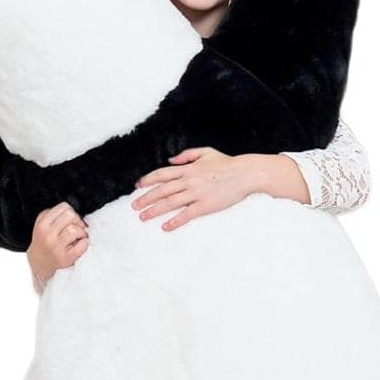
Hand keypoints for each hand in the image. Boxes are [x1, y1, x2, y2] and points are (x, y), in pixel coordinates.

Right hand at [26, 201, 89, 287]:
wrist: (38, 264)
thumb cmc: (43, 243)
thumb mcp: (42, 225)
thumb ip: (54, 214)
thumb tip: (74, 211)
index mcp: (43, 224)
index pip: (64, 207)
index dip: (71, 211)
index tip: (72, 219)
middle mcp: (48, 235)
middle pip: (71, 216)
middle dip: (77, 220)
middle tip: (77, 228)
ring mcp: (56, 247)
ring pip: (75, 230)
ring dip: (81, 232)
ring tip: (78, 237)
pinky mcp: (65, 258)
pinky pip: (82, 245)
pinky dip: (84, 243)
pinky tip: (80, 245)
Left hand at [131, 147, 255, 230]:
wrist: (245, 173)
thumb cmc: (227, 163)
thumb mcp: (206, 152)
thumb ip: (187, 155)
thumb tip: (171, 160)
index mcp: (188, 169)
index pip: (162, 174)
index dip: (147, 180)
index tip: (137, 186)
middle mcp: (189, 181)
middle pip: (162, 190)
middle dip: (145, 198)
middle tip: (134, 207)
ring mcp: (197, 193)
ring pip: (170, 203)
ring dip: (154, 210)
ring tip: (143, 217)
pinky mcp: (205, 205)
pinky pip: (186, 215)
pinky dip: (174, 221)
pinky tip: (165, 227)